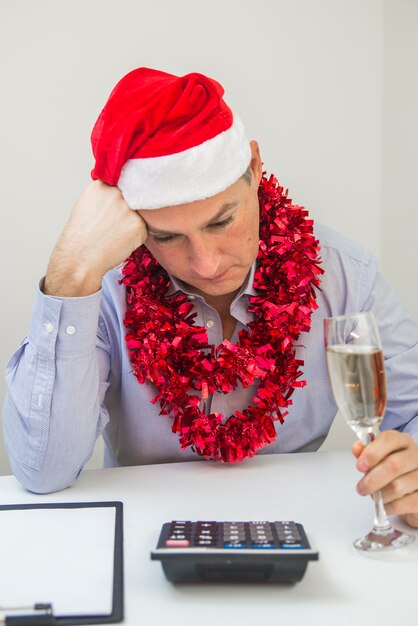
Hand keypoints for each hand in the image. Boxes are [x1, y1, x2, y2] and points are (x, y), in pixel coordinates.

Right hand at [45, 181, 146, 295]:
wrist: (80, 258)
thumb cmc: (80, 238)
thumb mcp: (86, 206)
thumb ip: (104, 197)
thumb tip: (120, 195)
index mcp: (101, 186)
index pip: (122, 186)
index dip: (121, 201)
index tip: (114, 212)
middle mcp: (115, 193)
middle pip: (132, 200)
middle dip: (127, 213)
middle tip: (112, 228)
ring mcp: (128, 208)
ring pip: (139, 216)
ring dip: (131, 227)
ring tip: (113, 237)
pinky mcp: (138, 224)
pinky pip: (143, 231)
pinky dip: (135, 240)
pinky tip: (119, 244)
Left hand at [353, 430, 417, 527]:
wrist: (413, 491)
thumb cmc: (393, 471)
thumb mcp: (379, 457)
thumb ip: (367, 451)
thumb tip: (357, 449)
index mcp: (404, 441)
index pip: (389, 439)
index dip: (372, 453)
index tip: (360, 466)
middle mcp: (417, 456)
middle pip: (394, 465)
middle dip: (372, 479)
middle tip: (361, 488)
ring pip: (396, 487)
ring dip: (379, 495)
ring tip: (374, 496)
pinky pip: (401, 504)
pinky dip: (387, 506)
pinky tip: (385, 504)